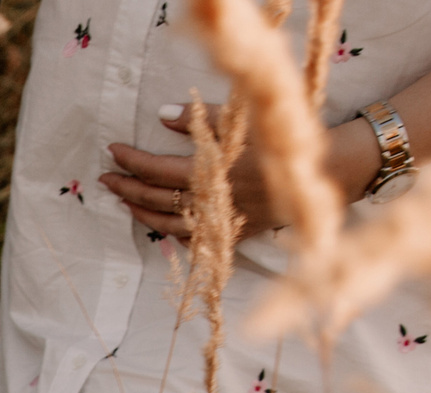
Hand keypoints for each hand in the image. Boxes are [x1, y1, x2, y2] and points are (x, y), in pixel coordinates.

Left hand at [100, 103, 379, 239]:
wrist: (325, 171)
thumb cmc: (281, 138)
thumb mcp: (241, 119)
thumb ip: (199, 118)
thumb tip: (160, 115)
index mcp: (212, 170)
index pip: (157, 169)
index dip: (131, 161)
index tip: (112, 150)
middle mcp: (212, 200)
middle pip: (155, 198)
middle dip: (126, 187)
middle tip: (105, 178)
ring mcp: (222, 221)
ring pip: (168, 224)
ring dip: (140, 211)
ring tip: (122, 200)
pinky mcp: (234, 234)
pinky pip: (194, 239)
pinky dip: (171, 232)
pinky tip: (157, 224)